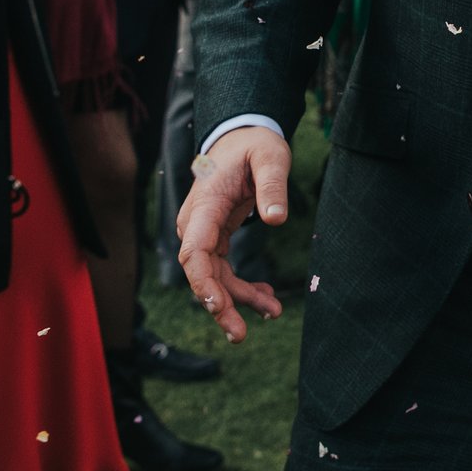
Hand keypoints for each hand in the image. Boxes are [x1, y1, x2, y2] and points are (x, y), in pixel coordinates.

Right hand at [175, 127, 290, 341]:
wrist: (242, 136)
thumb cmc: (254, 145)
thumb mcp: (270, 156)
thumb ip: (272, 184)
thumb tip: (276, 219)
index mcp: (205, 205)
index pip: (195, 250)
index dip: (202, 281)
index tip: (216, 306)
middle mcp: (196, 223)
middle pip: (200, 272)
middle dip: (219, 305)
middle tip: (240, 335)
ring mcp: (203, 231)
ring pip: (214, 276)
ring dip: (239, 299)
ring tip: (274, 311)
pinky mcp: (214, 236)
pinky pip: (223, 270)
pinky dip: (243, 287)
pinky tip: (266, 298)